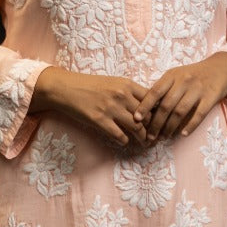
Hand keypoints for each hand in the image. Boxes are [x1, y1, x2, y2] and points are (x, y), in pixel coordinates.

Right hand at [31, 67, 148, 147]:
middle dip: (153, 128)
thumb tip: (147, 106)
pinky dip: (124, 140)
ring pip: (136, 127)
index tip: (161, 121)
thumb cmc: (89, 85)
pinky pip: (119, 136)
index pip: (152, 100)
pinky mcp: (99, 120)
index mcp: (127, 84)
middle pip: (147, 116)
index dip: (158, 112)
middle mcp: (121, 95)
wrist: (65, 88)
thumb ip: (129, 92)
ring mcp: (111, 108)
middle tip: (155, 136)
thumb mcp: (113, 83)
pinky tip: (124, 141)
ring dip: (142, 138)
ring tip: (145, 143)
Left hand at [135, 53, 226, 141]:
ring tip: (164, 137)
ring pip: (180, 111)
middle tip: (150, 136)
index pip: (155, 91)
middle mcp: (184, 81)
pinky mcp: (211, 97)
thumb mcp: (176, 75)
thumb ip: (162, 88)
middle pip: (166, 105)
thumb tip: (144, 107)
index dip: (145, 106)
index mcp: (172, 75)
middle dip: (156, 123)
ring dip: (170, 127)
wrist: (220, 68)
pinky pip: (199, 114)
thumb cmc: (193, 75)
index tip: (136, 118)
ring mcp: (198, 89)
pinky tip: (183, 134)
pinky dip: (190, 125)